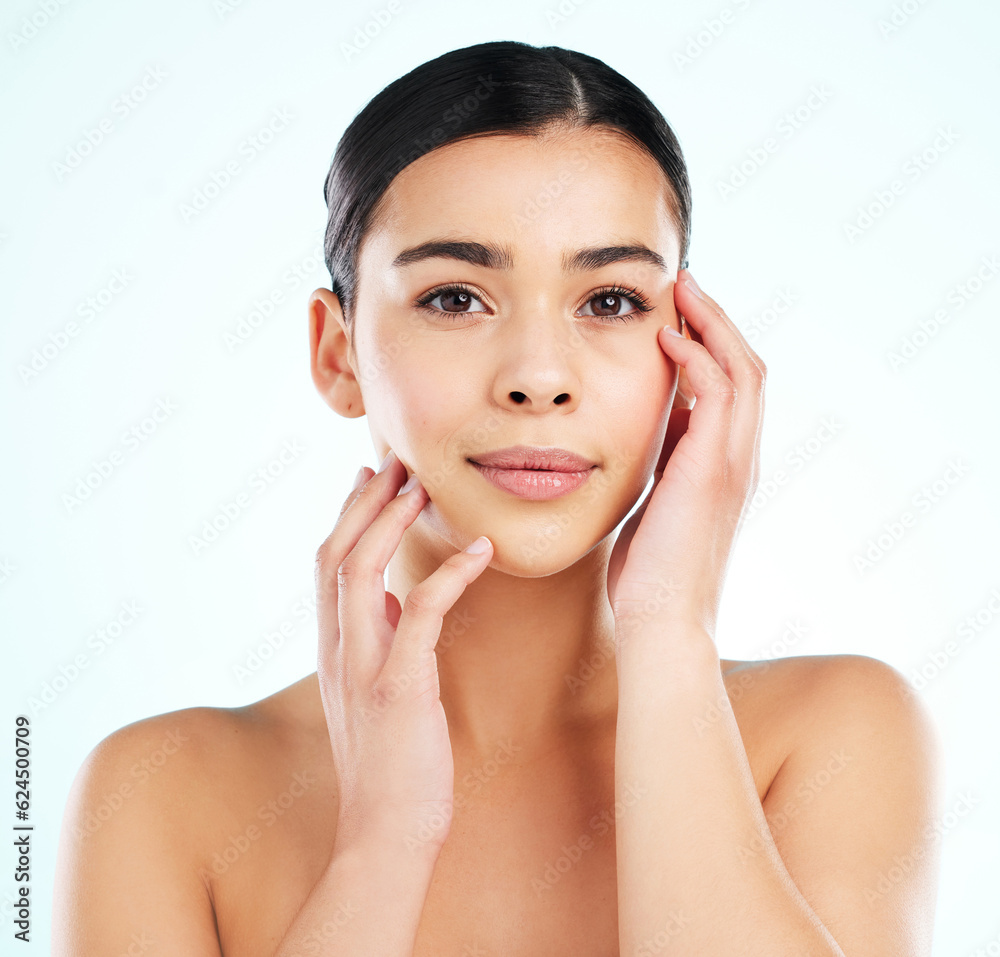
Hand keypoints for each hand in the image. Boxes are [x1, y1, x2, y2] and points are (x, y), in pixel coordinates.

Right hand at [313, 450, 493, 854]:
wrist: (384, 835)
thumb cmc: (392, 764)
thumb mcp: (376, 693)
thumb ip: (378, 642)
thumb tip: (393, 599)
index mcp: (333, 650)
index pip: (327, 565)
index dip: (347, 516)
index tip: (371, 478)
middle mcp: (337, 651)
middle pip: (334, 554)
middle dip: (364, 503)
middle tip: (396, 463)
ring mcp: (362, 668)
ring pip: (359, 571)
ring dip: (390, 522)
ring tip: (422, 486)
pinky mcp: (398, 688)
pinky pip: (421, 613)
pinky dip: (449, 575)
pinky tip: (481, 550)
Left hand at [606, 269, 765, 640]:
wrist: (661, 619)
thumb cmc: (652, 571)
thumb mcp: (660, 503)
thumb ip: (666, 465)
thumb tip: (652, 431)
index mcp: (729, 466)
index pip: (735, 388)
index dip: (714, 345)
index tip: (680, 314)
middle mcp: (742, 459)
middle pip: (748, 367)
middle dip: (718, 320)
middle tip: (685, 285)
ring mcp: (734, 464)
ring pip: (742, 370)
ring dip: (713, 324)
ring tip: (681, 291)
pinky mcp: (713, 470)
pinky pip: (716, 394)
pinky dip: (697, 359)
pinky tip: (667, 339)